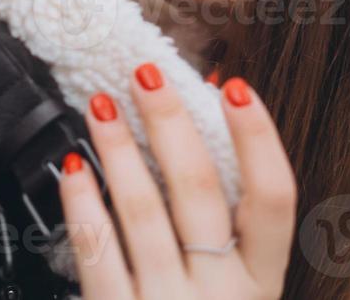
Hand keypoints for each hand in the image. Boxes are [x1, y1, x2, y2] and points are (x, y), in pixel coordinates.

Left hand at [57, 63, 295, 298]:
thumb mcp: (237, 286)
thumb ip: (233, 219)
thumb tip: (215, 117)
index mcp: (262, 282)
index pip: (276, 197)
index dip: (258, 136)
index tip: (235, 85)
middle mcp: (222, 295)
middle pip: (199, 189)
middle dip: (170, 120)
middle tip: (146, 72)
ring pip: (142, 210)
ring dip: (120, 148)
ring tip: (102, 105)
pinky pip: (97, 252)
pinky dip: (83, 203)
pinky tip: (73, 168)